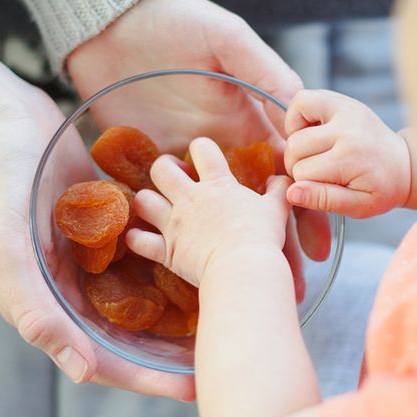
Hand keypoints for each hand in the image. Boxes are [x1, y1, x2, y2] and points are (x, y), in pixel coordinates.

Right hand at [0, 7, 194, 399]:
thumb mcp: (5, 250)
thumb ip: (36, 311)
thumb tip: (83, 373)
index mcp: (45, 303)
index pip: (101, 358)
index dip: (146, 378)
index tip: (193, 388)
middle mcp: (68, 288)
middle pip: (126, 335)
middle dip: (169, 352)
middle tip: (220, 358)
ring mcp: (87, 257)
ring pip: (138, 298)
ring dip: (174, 312)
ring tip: (222, 318)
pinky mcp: (102, 226)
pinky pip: (140, 254)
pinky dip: (168, 262)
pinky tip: (205, 264)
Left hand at [67, 0, 330, 261]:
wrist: (114, 22)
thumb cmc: (178, 24)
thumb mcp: (229, 41)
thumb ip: (264, 72)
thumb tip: (302, 108)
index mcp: (242, 123)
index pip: (281, 176)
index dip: (303, 210)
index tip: (317, 248)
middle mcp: (214, 148)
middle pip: (247, 206)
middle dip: (268, 245)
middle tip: (287, 286)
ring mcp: (176, 158)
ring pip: (203, 213)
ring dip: (217, 250)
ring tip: (234, 288)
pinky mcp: (139, 160)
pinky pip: (151, 204)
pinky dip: (156, 233)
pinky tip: (167, 267)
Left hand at [126, 138, 292, 286]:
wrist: (243, 268)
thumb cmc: (262, 237)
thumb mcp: (277, 209)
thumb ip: (278, 190)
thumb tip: (280, 179)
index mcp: (217, 185)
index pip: (202, 149)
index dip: (200, 148)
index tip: (203, 158)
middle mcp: (190, 199)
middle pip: (161, 169)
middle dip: (163, 169)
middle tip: (172, 180)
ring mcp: (174, 224)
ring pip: (143, 201)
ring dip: (146, 203)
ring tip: (155, 208)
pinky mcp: (166, 250)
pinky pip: (138, 241)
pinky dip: (136, 239)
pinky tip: (139, 238)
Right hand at [284, 89, 411, 217]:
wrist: (404, 164)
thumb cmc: (380, 188)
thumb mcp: (358, 206)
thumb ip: (324, 200)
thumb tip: (292, 192)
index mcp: (351, 157)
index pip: (301, 172)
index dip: (304, 184)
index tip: (321, 187)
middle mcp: (347, 129)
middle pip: (295, 147)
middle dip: (298, 163)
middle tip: (316, 172)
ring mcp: (344, 110)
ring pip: (293, 124)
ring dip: (296, 141)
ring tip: (313, 152)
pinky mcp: (341, 100)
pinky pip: (302, 100)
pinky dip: (298, 117)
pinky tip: (311, 132)